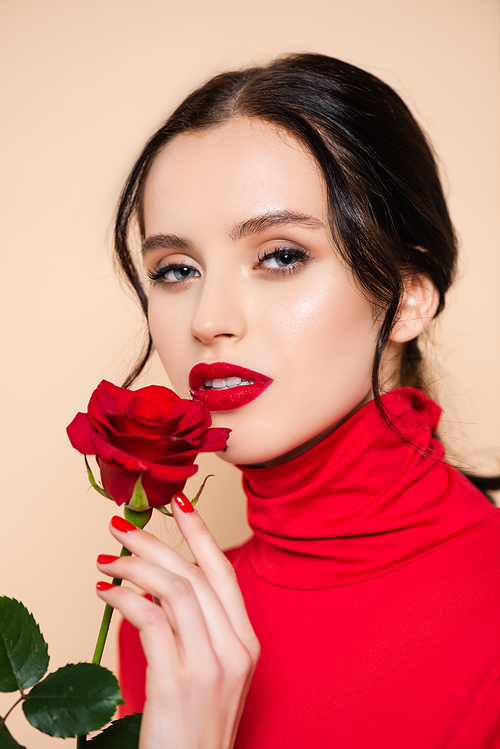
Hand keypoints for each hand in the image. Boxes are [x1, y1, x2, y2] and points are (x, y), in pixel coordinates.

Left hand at [96, 494, 259, 748]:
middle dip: (155, 543)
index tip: (179, 505)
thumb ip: (198, 629)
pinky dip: (125, 598)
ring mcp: (209, 665)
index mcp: (246, 642)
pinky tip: (107, 594)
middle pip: (194, 574)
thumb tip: (160, 585)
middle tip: (122, 530)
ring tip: (106, 561)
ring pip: (174, 589)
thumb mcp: (212, 673)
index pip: (223, 572)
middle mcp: (234, 648)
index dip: (200, 533)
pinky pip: (149, 619)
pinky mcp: (178, 682)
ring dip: (135, 567)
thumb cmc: (195, 728)